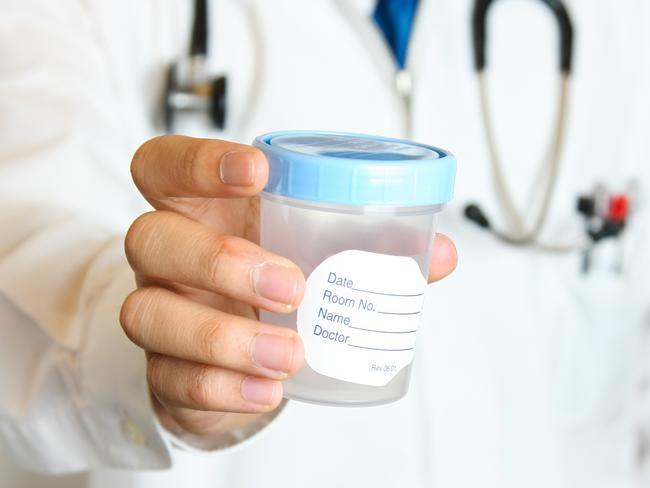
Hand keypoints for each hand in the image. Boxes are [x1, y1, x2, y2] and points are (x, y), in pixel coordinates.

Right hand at [120, 135, 456, 441]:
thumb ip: (372, 246)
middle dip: (220, 260)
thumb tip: (439, 253)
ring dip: (223, 335)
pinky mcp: (164, 371)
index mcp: (201, 208)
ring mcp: (160, 311)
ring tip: (289, 354)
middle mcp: (168, 255)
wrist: (241, 354)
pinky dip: (223, 386)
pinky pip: (171, 378)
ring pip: (149, 313)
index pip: (167, 165)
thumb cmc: (276, 282)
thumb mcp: (313, 252)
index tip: (260, 171)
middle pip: (152, 236)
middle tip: (292, 286)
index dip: (201, 161)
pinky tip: (269, 391)